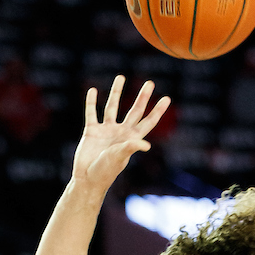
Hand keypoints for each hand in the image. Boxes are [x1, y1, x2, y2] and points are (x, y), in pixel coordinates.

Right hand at [72, 75, 170, 192]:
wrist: (88, 178)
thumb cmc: (106, 170)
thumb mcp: (120, 157)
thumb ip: (131, 147)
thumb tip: (146, 145)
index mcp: (131, 138)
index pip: (148, 121)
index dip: (158, 110)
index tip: (167, 98)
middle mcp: (121, 132)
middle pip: (135, 110)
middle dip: (142, 97)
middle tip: (150, 83)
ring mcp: (107, 130)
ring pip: (112, 106)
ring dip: (116, 92)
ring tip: (121, 77)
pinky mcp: (92, 131)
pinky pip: (92, 112)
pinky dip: (91, 101)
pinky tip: (93, 90)